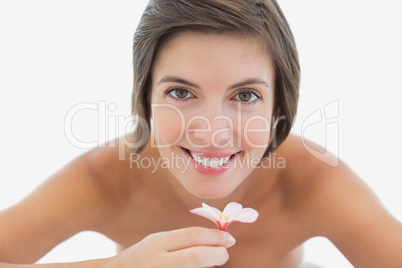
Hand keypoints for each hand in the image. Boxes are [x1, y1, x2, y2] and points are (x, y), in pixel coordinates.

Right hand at [104, 226, 235, 267]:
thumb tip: (215, 240)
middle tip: (224, 254)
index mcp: (156, 243)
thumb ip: (180, 241)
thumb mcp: (156, 244)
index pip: (193, 235)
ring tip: (212, 264)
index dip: (216, 237)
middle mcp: (158, 260)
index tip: (229, 239)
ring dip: (210, 267)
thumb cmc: (140, 260)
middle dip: (218, 254)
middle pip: (198, 255)